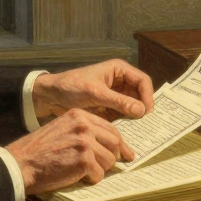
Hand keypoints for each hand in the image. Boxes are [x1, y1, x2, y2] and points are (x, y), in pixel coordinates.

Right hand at [4, 109, 134, 193]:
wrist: (21, 163)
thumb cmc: (40, 150)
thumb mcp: (62, 129)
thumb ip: (84, 132)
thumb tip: (110, 146)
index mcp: (79, 115)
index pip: (110, 128)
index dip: (120, 144)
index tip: (126, 153)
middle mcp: (84, 126)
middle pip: (115, 143)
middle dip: (113, 158)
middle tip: (108, 167)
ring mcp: (85, 142)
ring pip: (109, 161)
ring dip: (99, 170)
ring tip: (83, 171)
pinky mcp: (84, 160)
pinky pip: (98, 175)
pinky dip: (90, 180)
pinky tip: (76, 177)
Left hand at [31, 59, 154, 120]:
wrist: (52, 96)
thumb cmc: (72, 87)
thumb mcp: (96, 93)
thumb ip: (119, 101)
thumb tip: (142, 110)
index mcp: (119, 70)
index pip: (142, 81)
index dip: (148, 95)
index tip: (147, 112)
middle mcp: (120, 80)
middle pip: (140, 94)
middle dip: (142, 108)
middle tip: (144, 124)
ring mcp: (115, 94)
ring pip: (133, 106)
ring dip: (134, 116)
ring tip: (136, 129)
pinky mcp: (109, 106)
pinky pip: (123, 114)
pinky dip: (125, 121)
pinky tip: (125, 131)